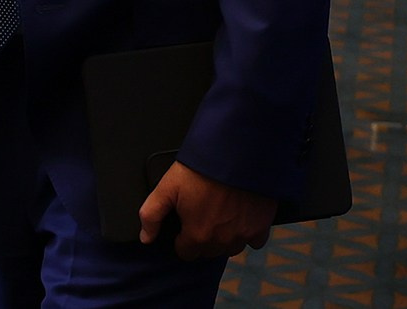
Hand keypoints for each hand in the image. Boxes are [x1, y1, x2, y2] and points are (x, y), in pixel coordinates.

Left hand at [138, 162, 275, 260]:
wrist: (236, 154)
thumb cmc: (200, 168)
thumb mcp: (167, 186)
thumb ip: (152, 215)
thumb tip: (145, 237)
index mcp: (197, 235)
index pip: (186, 252)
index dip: (183, 239)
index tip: (185, 223)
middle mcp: (221, 242)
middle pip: (208, 251)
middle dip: (203, 237)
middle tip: (202, 212)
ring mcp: (243, 235)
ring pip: (230, 247)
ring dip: (224, 237)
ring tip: (221, 212)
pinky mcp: (261, 227)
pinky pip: (254, 241)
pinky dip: (247, 232)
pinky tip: (241, 215)